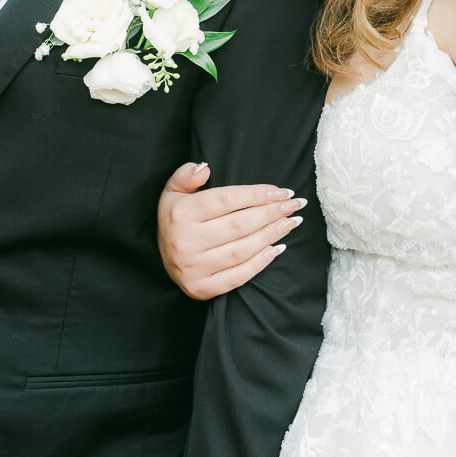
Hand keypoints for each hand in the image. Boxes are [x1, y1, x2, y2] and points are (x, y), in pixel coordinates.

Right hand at [157, 162, 307, 299]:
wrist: (160, 256)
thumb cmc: (175, 218)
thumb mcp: (173, 190)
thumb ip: (186, 175)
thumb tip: (206, 167)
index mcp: (180, 214)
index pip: (227, 200)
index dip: (257, 194)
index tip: (282, 191)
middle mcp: (185, 242)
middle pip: (239, 225)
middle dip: (272, 213)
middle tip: (295, 205)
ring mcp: (193, 268)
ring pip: (242, 250)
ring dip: (271, 236)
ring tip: (291, 223)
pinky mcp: (200, 289)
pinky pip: (237, 277)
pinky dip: (260, 264)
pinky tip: (277, 249)